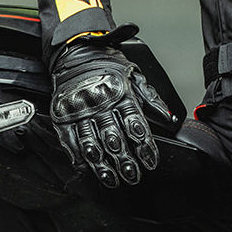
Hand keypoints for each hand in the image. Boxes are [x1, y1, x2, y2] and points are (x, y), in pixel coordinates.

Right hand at [50, 42, 171, 187]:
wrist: (77, 52)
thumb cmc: (109, 65)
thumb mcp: (135, 76)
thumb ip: (151, 98)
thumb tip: (168, 117)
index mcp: (120, 93)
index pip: (136, 124)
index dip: (144, 146)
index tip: (151, 161)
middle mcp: (100, 102)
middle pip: (114, 138)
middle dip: (125, 160)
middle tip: (133, 176)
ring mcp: (79, 109)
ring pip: (92, 143)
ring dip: (103, 165)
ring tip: (112, 179)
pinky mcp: (62, 114)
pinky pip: (70, 140)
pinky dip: (78, 157)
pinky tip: (87, 169)